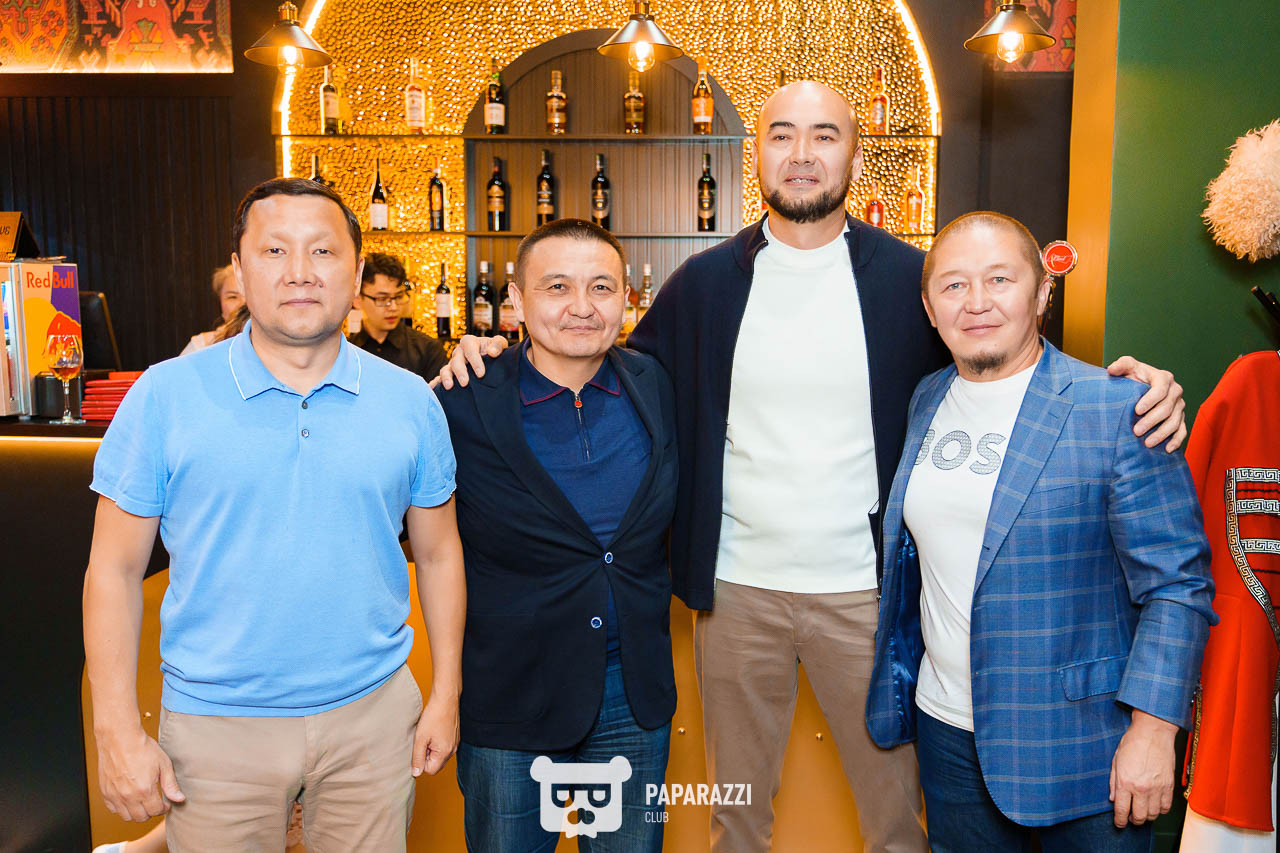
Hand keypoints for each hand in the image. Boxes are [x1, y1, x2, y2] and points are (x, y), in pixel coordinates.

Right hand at [96, 724, 184, 820]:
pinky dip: (121, 808)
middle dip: (151, 812)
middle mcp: (128, 796)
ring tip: (142, 801)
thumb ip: (170, 784)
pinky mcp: (105, 792)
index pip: (156, 811)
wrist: (120, 738)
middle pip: (141, 817)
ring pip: (126, 816)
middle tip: (155, 802)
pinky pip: (113, 809)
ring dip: (136, 812)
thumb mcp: (163, 764)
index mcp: (144, 790)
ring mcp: (114, 795)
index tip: (166, 802)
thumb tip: (179, 799)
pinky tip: (129, 798)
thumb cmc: (142, 748)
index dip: (164, 808)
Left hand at [411, 691, 459, 776]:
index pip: (430, 770)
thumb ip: (417, 758)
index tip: (419, 748)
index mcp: (444, 753)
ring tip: (428, 735)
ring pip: (440, 755)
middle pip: (436, 764)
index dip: (421, 762)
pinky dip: (438, 742)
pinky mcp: (455, 737)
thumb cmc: (433, 716)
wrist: (446, 699)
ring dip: (432, 749)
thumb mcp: (420, 739)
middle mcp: (452, 750)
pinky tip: (434, 730)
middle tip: (423, 741)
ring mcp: (455, 743)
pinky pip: (445, 746)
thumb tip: (416, 774)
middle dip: (427, 756)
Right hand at [433, 335, 507, 389]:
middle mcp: (458, 353)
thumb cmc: (494, 350)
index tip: (481, 374)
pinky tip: (433, 388)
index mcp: (469, 342)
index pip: (470, 350)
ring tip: (449, 387)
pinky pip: (440, 378)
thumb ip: (497, 345)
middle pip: (456, 361)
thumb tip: (491, 353)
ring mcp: (452, 364)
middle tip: (465, 383)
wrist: (491, 360)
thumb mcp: (499, 343)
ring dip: (446, 378)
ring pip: (446, 370)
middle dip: (460, 372)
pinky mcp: (450, 374)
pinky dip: (436, 383)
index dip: (475, 361)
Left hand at [1106, 356, 1186, 450]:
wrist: (1140, 386)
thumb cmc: (1133, 376)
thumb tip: (1112, 370)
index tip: (1137, 410)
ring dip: (1162, 434)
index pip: (1160, 390)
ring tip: (1147, 443)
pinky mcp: (1181, 418)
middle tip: (1137, 431)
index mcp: (1164, 378)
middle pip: (1167, 408)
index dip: (1150, 400)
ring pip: (1175, 422)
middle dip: (1152, 421)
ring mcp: (1180, 406)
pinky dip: (1176, 441)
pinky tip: (1167, 450)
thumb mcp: (1127, 367)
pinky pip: (1182, 430)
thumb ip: (1121, 365)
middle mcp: (1175, 391)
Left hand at [1109, 709, 1177, 827]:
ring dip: (1148, 816)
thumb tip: (1113, 800)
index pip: (1122, 810)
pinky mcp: (1169, 786)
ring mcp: (1157, 788)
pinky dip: (1161, 810)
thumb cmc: (1132, 743)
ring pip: (1154, 815)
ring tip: (1143, 811)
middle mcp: (1142, 788)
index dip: (1120, 821)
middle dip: (1134, 820)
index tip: (1119, 823)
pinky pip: (1167, 807)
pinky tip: (1155, 805)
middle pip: (1140, 817)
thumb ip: (1113, 783)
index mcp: (1125, 782)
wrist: (1153, 732)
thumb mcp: (1115, 761)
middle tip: (1131, 817)